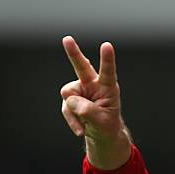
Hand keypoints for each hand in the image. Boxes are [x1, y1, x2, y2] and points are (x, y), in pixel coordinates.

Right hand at [61, 36, 130, 168]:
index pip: (108, 72)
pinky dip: (72, 120)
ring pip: (69, 96)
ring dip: (75, 113)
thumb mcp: (102, 122)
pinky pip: (66, 107)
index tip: (107, 45)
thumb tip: (70, 100)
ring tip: (87, 123)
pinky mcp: (71, 97)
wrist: (101, 133)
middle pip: (82, 67)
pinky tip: (81, 128)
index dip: (107, 60)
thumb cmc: (107, 125)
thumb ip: (87, 111)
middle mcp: (93, 84)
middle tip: (67, 39)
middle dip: (74, 53)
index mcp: (108, 87)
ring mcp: (80, 90)